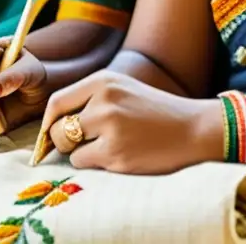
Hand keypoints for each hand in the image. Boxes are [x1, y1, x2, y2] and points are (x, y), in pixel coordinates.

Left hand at [40, 71, 221, 174]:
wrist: (194, 130)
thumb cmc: (156, 113)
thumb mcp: (123, 90)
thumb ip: (90, 99)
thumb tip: (52, 126)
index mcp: (104, 80)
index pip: (57, 101)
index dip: (50, 122)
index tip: (51, 134)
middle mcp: (104, 99)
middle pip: (58, 127)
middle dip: (63, 141)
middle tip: (82, 146)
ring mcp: (110, 126)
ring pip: (68, 147)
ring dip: (80, 153)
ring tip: (107, 148)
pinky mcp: (116, 153)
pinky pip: (83, 162)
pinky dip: (93, 165)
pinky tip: (118, 157)